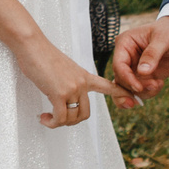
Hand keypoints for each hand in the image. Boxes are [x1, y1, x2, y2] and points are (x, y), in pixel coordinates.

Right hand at [16, 34, 137, 127]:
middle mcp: (82, 83)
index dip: (123, 94)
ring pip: (72, 118)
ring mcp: (72, 88)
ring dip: (58, 122)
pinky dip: (51, 122)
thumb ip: (69, 81)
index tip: (136, 100)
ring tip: (48, 117)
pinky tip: (44, 118)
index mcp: (85, 76)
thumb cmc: (42, 55)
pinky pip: (60, 118)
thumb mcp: (64, 68)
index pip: (109, 86)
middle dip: (71, 121)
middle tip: (58, 118)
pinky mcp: (59, 93)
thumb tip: (63, 93)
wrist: (32, 46)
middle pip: (85, 113)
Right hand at [111, 15, 168, 98]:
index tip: (138, 87)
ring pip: (128, 89)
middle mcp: (126, 58)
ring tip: (158, 85)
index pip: (118, 65)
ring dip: (142, 93)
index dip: (126, 78)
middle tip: (149, 89)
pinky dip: (148, 93)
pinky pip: (140, 92)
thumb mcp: (163, 39)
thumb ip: (152, 54)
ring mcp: (134, 69)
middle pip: (120, 80)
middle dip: (133, 89)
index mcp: (125, 44)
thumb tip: (142, 71)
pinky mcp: (144, 77)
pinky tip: (160, 84)